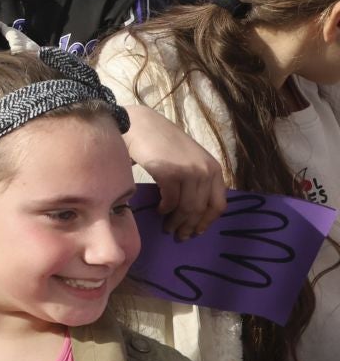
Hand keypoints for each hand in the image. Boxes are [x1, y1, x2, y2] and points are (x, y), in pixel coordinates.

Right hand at [123, 102, 226, 238]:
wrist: (140, 125)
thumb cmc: (161, 143)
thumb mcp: (189, 159)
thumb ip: (196, 179)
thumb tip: (193, 210)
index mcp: (214, 169)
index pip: (219, 204)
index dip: (207, 222)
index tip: (196, 232)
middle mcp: (205, 171)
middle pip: (201, 209)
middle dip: (189, 226)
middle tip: (179, 236)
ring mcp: (188, 171)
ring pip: (186, 208)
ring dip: (176, 222)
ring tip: (167, 228)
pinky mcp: (170, 173)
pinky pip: (170, 201)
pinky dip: (165, 210)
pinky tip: (160, 210)